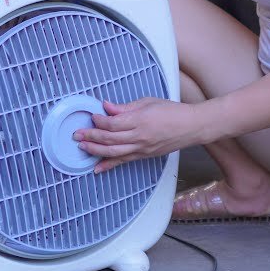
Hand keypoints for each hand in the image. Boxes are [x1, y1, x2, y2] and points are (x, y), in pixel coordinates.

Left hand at [75, 98, 201, 172]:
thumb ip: (125, 107)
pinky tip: (97, 168)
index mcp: (140, 120)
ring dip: (96, 151)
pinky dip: (109, 165)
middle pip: (110, 139)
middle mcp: (140, 136)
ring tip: (82, 148)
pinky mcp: (144, 156)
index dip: (99, 121)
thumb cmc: (172, 111)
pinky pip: (123, 161)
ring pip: (114, 152)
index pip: (113, 123)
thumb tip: (106, 106)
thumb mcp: (148, 102)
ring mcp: (142, 148)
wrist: (192, 127)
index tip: (92, 116)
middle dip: (91, 137)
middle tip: (77, 135)